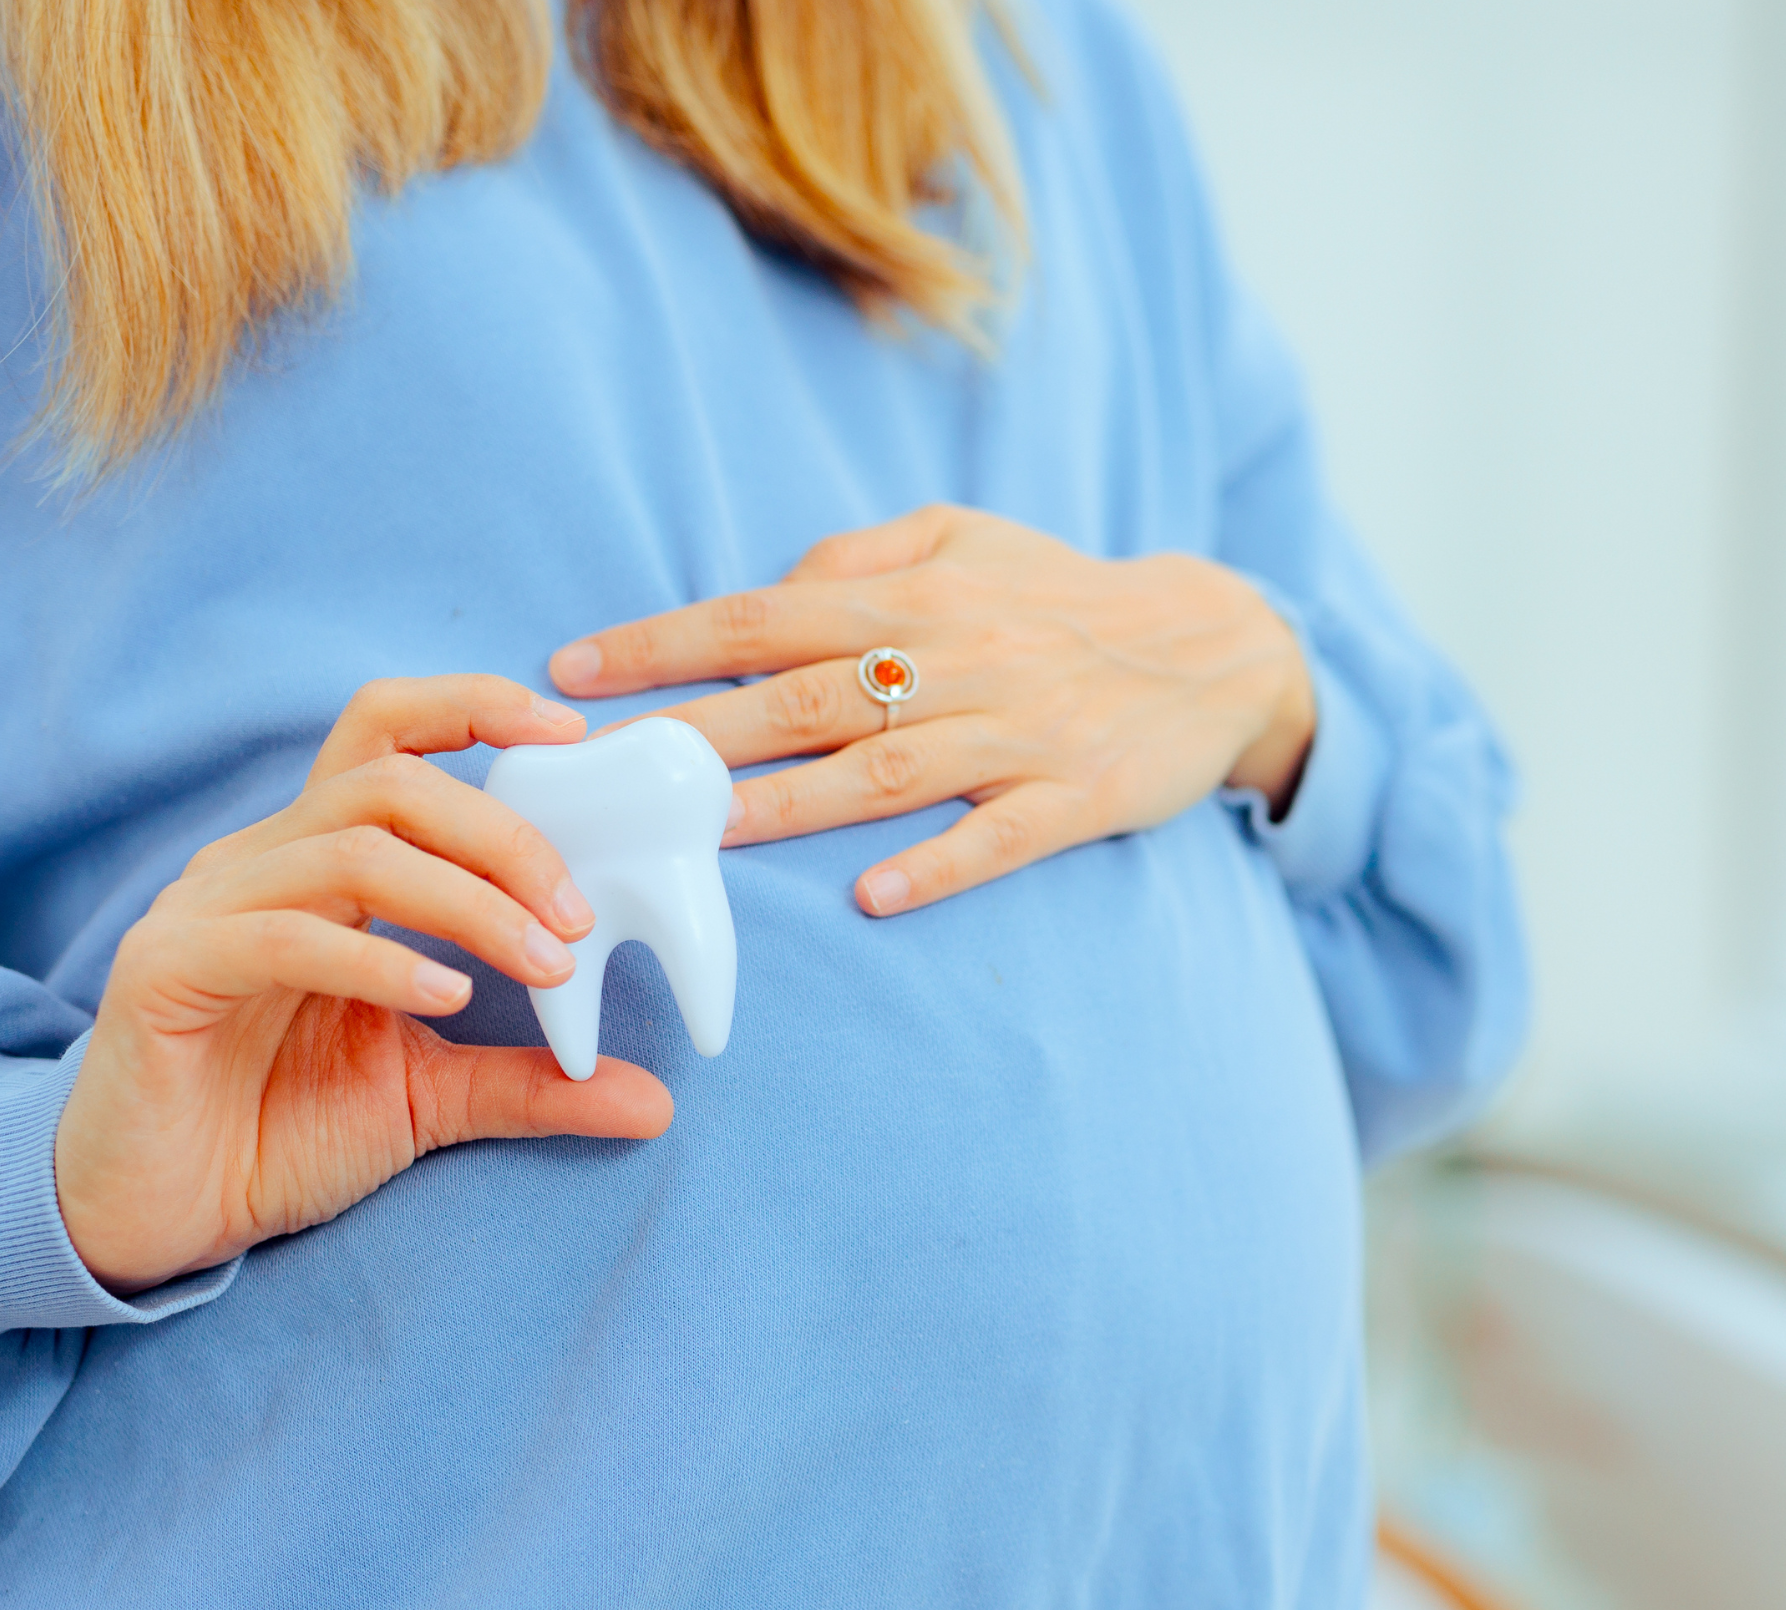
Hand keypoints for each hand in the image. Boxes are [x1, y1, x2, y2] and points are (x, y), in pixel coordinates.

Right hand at [56, 676, 674, 1293]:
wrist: (158, 1220)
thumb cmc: (278, 1133)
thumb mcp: (429, 1099)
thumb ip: (531, 1082)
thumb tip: (653, 1101)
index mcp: (320, 863)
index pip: (389, 733)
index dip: (477, 708)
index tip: (573, 734)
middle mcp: (261, 862)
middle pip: (390, 781)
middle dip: (502, 834)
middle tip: (578, 914)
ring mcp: (207, 909)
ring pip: (352, 850)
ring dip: (467, 901)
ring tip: (543, 962)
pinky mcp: (168, 972)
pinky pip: (283, 937)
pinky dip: (379, 962)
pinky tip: (445, 1001)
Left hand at [549, 506, 1314, 916]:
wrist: (1210, 645)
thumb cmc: (1057, 593)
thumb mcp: (962, 537)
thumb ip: (857, 554)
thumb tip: (765, 591)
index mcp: (916, 593)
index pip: (763, 615)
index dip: (666, 641)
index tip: (575, 670)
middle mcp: (959, 657)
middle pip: (806, 695)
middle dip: (694, 729)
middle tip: (605, 770)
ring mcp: (1018, 731)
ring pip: (889, 769)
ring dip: (794, 801)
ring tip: (706, 831)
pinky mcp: (1075, 797)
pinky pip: (1000, 838)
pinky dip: (939, 863)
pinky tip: (873, 896)